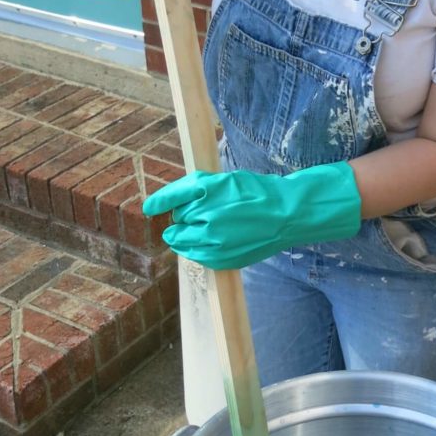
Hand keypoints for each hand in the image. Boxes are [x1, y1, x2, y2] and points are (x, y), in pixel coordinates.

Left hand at [142, 162, 362, 269]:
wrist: (286, 215)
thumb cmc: (258, 193)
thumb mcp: (227, 180)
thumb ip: (200, 190)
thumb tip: (174, 206)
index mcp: (207, 188)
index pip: (171, 196)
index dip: (158, 202)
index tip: (149, 208)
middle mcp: (206, 212)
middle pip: (178, 218)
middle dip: (185, 216)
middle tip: (205, 215)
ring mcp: (212, 237)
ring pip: (181, 238)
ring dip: (185, 235)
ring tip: (205, 230)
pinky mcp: (219, 256)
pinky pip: (194, 255)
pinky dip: (195, 249)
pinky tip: (210, 243)